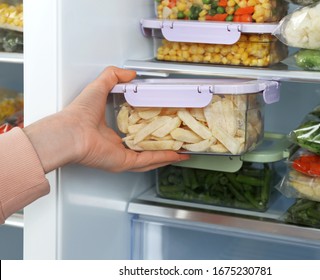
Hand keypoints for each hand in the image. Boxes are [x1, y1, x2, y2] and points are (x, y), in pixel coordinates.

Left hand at [24, 66, 189, 172]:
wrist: (71, 131)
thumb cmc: (80, 113)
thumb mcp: (99, 86)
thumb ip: (113, 76)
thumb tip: (130, 74)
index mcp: (110, 132)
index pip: (135, 132)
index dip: (150, 129)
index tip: (163, 124)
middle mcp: (117, 146)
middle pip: (145, 147)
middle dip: (163, 145)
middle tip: (177, 140)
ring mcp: (122, 156)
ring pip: (150, 157)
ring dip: (166, 155)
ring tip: (181, 152)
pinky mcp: (125, 162)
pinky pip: (148, 161)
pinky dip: (163, 158)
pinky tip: (176, 155)